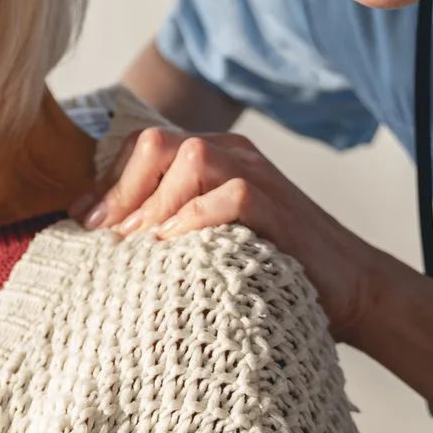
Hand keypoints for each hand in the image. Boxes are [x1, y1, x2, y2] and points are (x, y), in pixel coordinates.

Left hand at [74, 126, 394, 337]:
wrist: (348, 289)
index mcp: (212, 156)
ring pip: (191, 159)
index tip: (85, 223)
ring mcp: (258, 176)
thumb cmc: (267, 268)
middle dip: (124, 190)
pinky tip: (173, 245)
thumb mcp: (205, 239)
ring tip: (136, 245)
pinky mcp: (278, 206)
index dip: (109, 183)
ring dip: (154, 204)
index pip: (143, 148)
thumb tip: (96, 230)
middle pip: (158, 143)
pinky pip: (230, 194)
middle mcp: (233, 155)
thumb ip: (162, 224)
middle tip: (107, 238)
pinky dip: (194, 218)